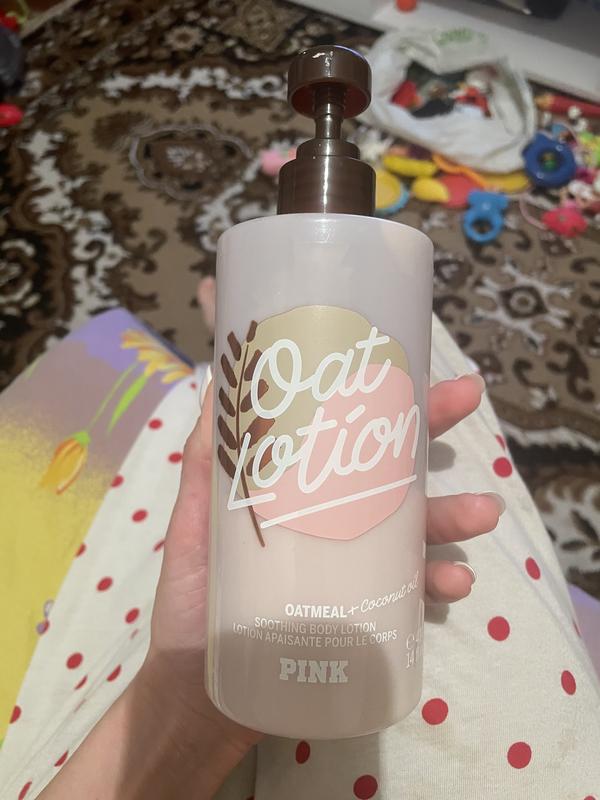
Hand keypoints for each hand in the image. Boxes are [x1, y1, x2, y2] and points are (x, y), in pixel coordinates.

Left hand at [142, 373, 501, 774]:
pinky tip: (453, 584)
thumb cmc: (192, 603)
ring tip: (480, 512)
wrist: (197, 697)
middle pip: (389, 469)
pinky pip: (410, 597)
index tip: (412, 363)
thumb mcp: (196, 526)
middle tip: (470, 398)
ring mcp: (352, 570)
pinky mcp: (363, 617)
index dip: (377, 397)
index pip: (343, 434)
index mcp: (298, 492)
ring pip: (414, 530)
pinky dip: (436, 587)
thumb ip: (204, 464)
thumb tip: (214, 383)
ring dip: (452, 517)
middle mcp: (333, 523)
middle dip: (434, 432)